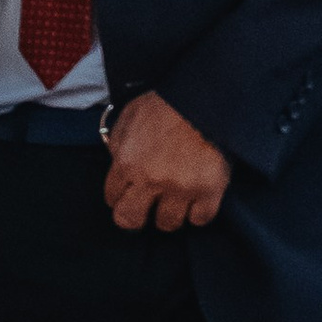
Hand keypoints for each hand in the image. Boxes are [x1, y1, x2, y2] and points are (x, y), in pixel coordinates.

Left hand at [102, 92, 230, 233]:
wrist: (204, 98)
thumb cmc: (166, 103)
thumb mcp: (129, 117)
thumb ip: (119, 144)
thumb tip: (117, 163)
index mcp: (126, 162)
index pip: (112, 197)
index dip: (119, 196)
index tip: (127, 193)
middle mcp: (150, 180)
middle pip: (130, 220)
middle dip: (134, 216)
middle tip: (144, 207)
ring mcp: (180, 189)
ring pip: (167, 223)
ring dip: (168, 213)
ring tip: (173, 200)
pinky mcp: (209, 191)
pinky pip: (200, 219)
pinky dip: (197, 213)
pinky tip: (196, 201)